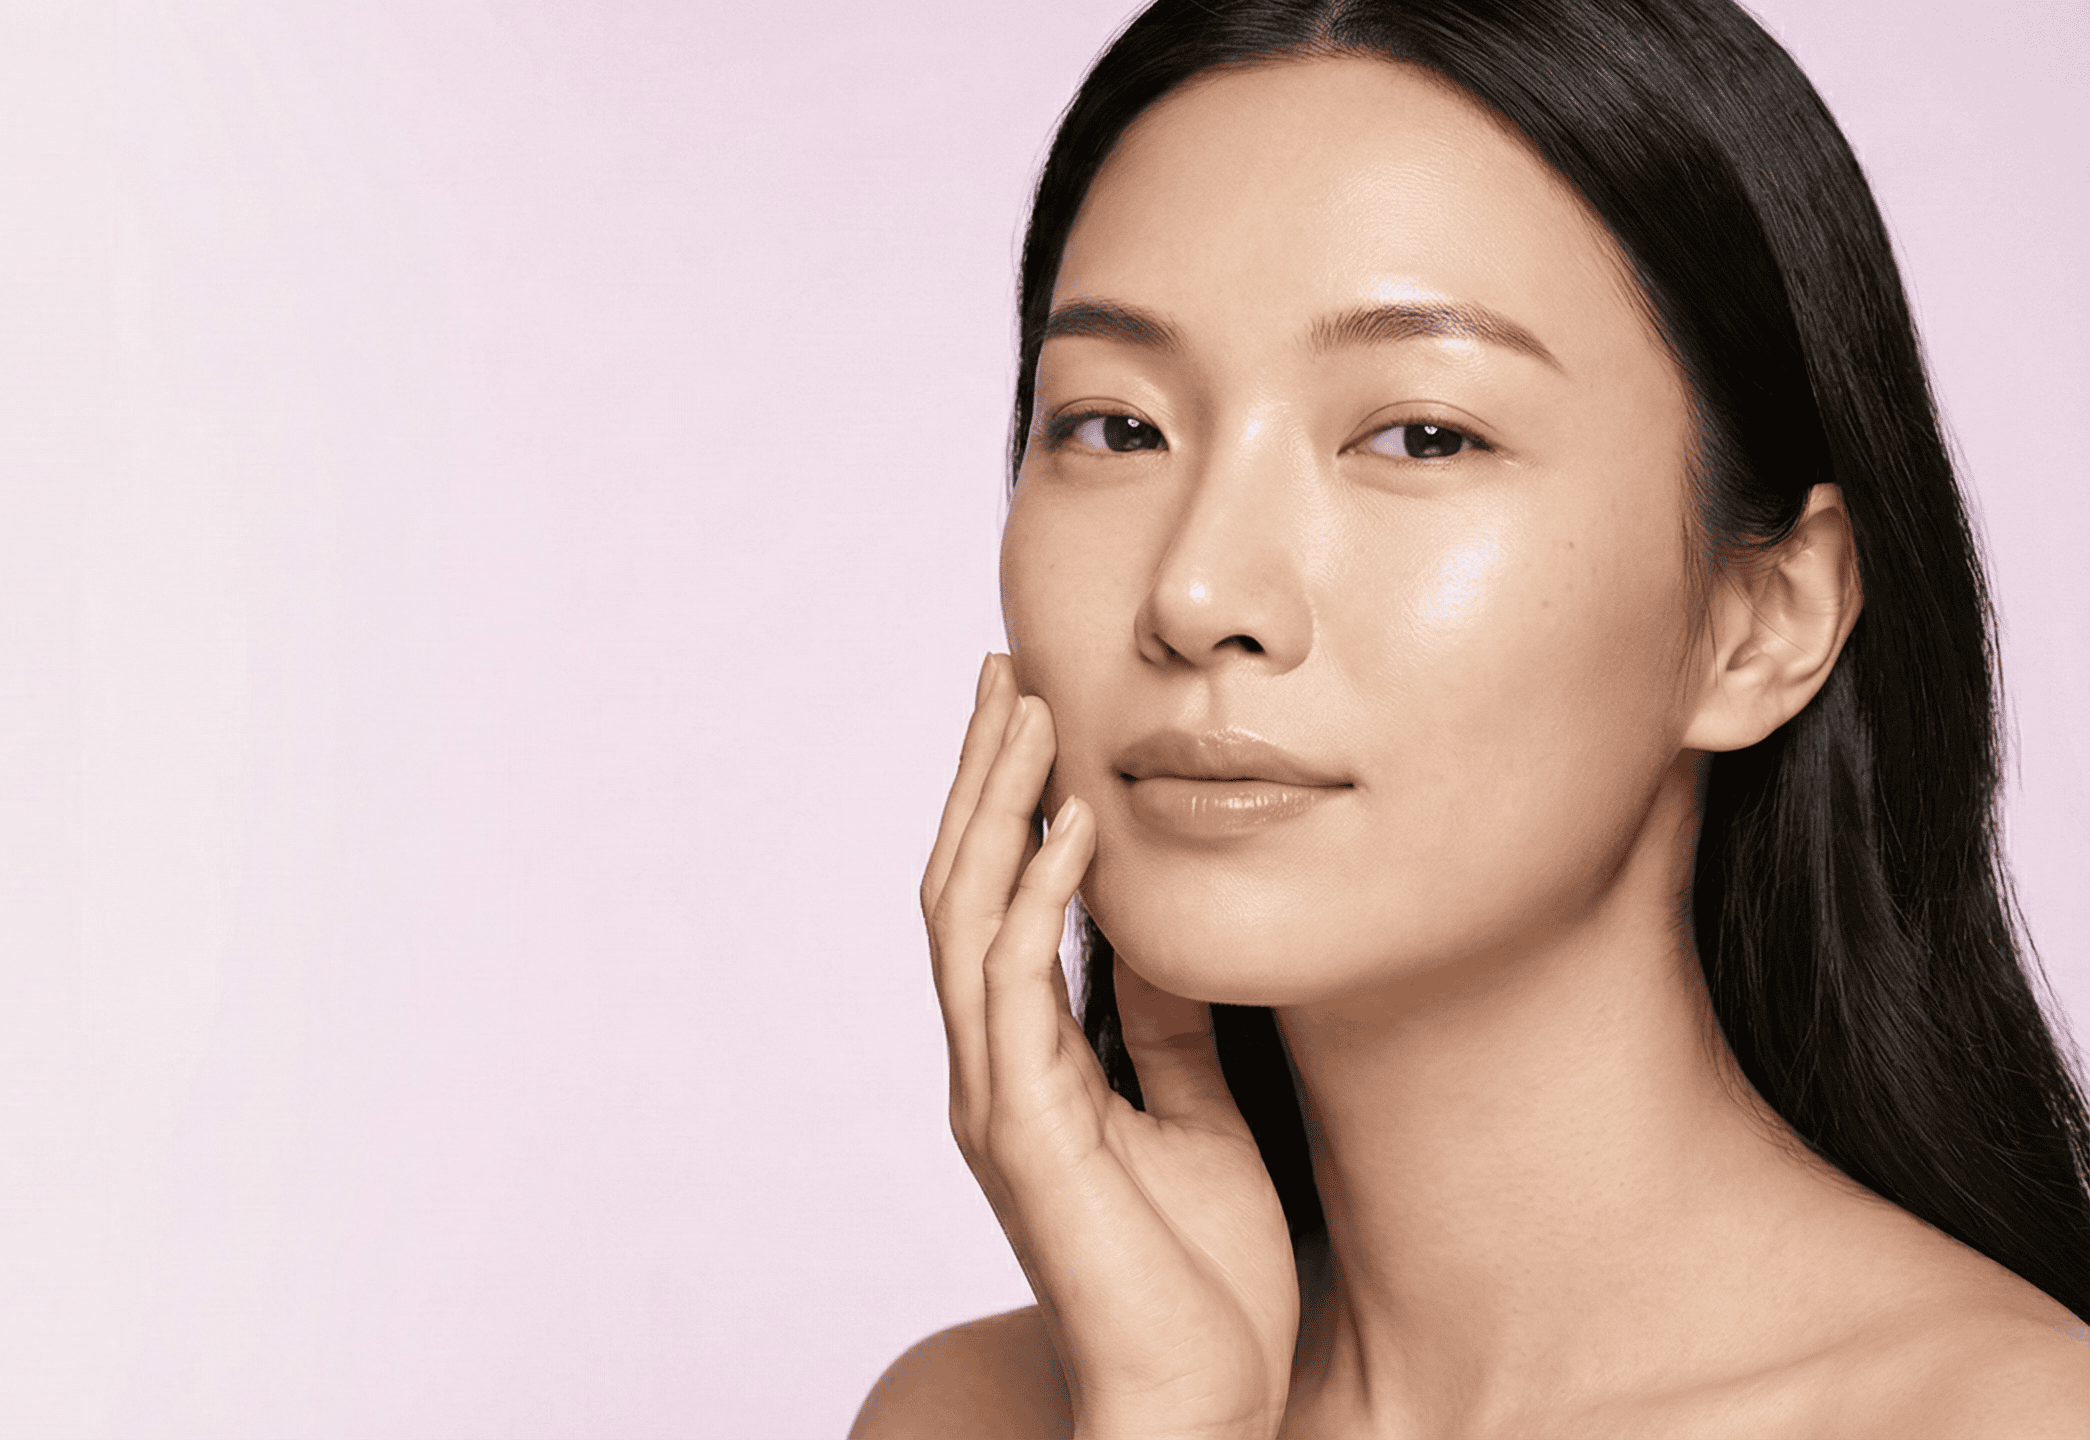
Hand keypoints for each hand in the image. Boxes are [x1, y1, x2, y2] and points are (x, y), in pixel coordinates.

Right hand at [921, 655, 1299, 1439]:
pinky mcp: (1024, 1132)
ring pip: (964, 919)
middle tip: (1005, 670)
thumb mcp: (1200, 1117)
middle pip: (958, 888)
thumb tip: (1167, 929)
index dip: (1005, 805)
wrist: (1196, 1401)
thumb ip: (1167, 1028)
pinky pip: (1013, 990)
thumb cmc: (1204, 1281)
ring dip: (993, 807)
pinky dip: (1039, 901)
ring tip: (1027, 711)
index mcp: (1027, 1065)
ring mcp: (997, 1099)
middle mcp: (992, 1070)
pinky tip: (1072, 831)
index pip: (994, 906)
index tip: (1034, 711)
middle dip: (981, 775)